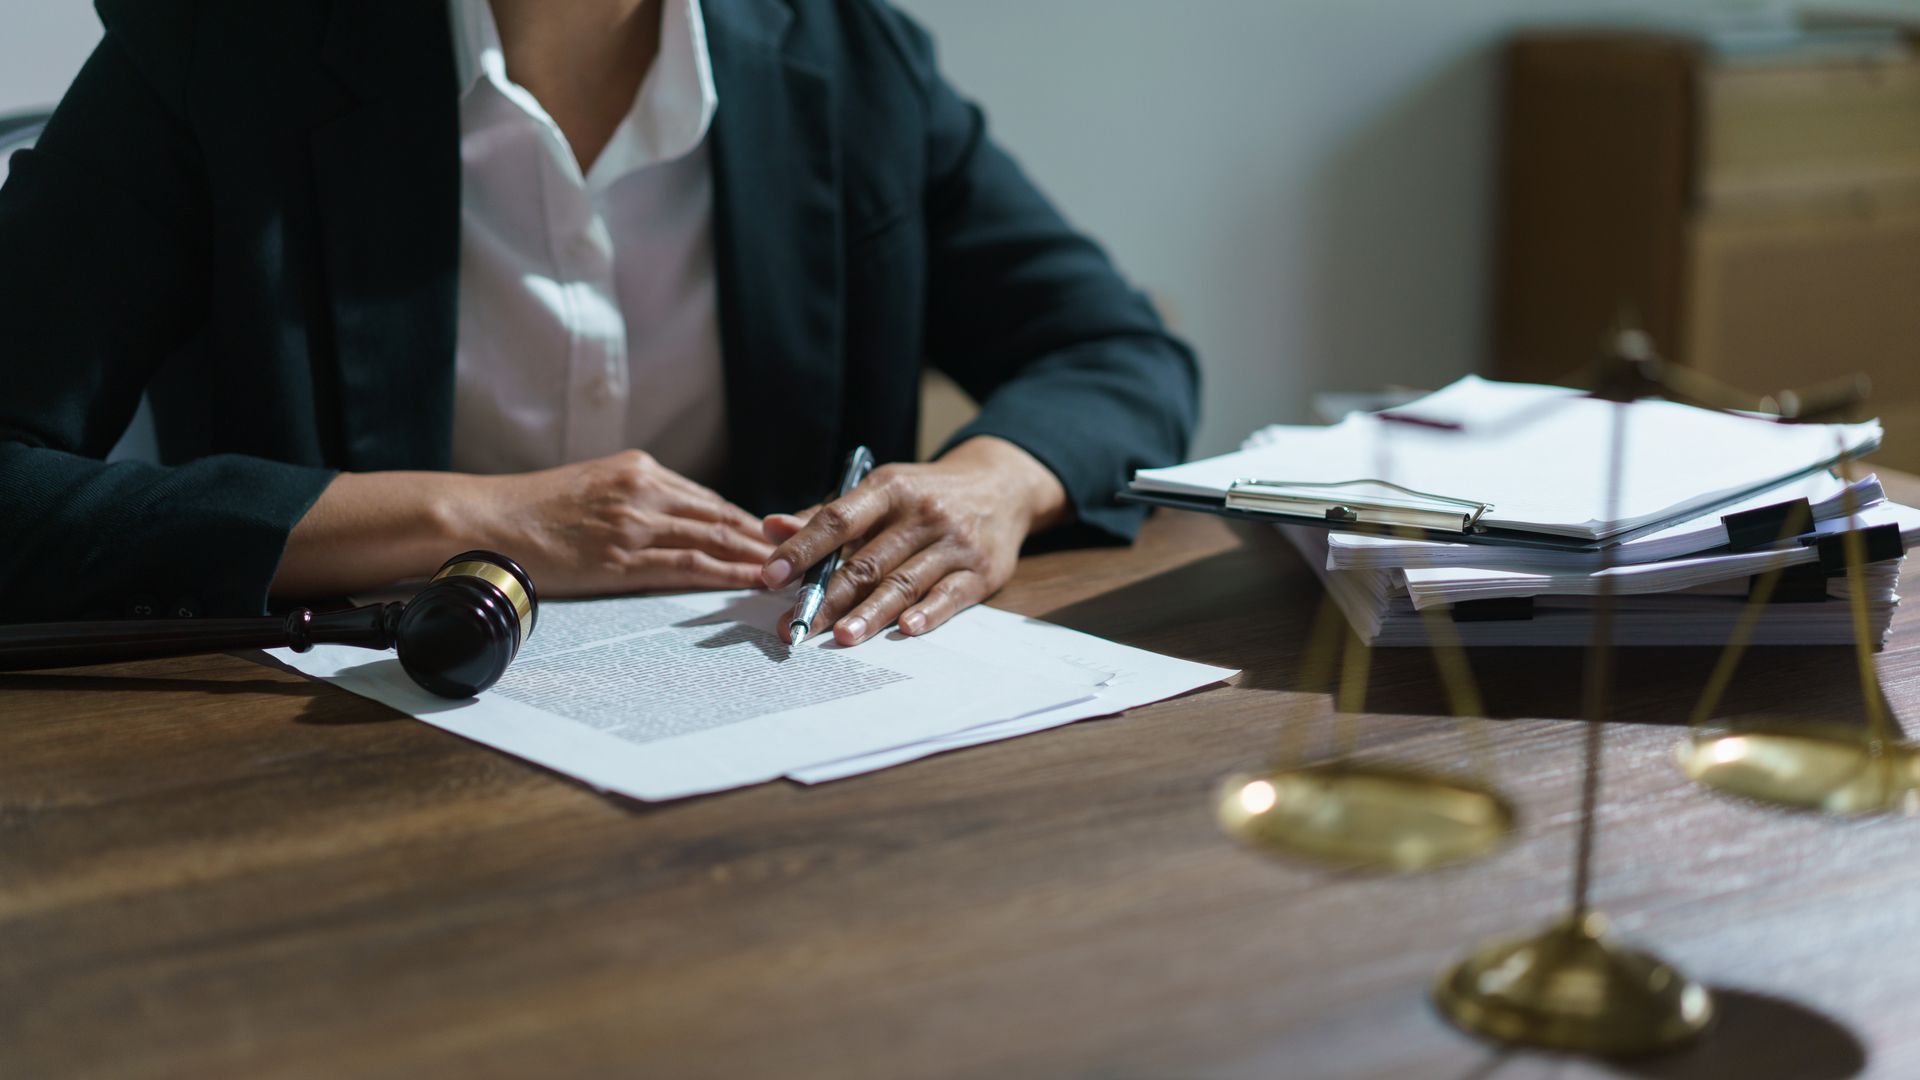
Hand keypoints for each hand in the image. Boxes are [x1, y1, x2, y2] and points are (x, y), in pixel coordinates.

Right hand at [475, 450, 773, 596]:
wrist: (485, 520)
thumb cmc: (533, 511)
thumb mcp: (593, 487)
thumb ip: (635, 498)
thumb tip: (674, 521)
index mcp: (639, 470)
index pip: (709, 499)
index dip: (749, 522)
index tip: (777, 538)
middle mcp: (643, 490)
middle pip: (722, 517)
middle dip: (767, 539)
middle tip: (803, 556)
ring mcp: (634, 523)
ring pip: (713, 539)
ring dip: (757, 558)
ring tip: (791, 573)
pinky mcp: (621, 558)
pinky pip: (688, 566)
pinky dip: (726, 574)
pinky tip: (751, 582)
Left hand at [760, 436, 1068, 643]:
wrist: (1001, 486)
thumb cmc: (924, 495)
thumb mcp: (880, 491)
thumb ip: (825, 516)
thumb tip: (770, 530)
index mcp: (889, 488)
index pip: (838, 519)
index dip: (803, 548)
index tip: (771, 575)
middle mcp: (922, 513)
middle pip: (867, 561)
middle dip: (827, 597)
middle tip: (795, 626)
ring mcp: (953, 543)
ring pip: (904, 582)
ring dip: (871, 612)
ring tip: (841, 637)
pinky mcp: (981, 571)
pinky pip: (950, 595)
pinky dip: (928, 614)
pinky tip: (905, 630)